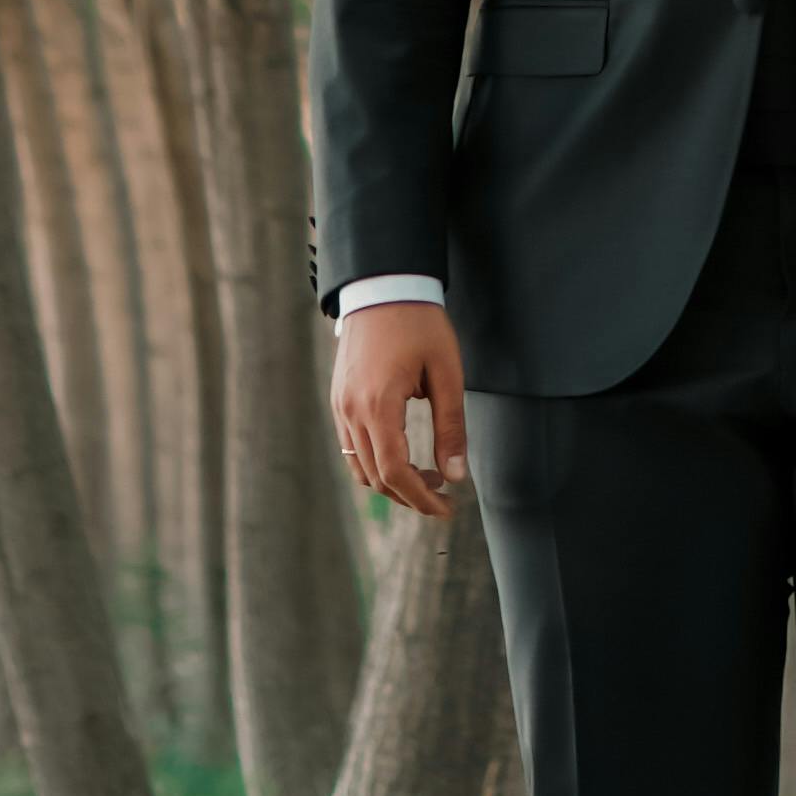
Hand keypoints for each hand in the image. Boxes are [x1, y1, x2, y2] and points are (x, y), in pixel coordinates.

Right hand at [334, 296, 469, 516]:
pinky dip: (376, 462)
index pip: (395, 472)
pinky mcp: (338, 400)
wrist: (383, 286)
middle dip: (410, 495)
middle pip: (375, 477)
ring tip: (427, 476)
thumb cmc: (419, 324)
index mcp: (378, 405)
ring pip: (360, 467)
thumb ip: (451, 426)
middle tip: (443, 495)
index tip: (446, 508)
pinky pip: (352, 447)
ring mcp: (339, 407)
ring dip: (391, 482)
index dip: (421, 498)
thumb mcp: (447, 372)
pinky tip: (404, 454)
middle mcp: (351, 412)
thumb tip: (457, 476)